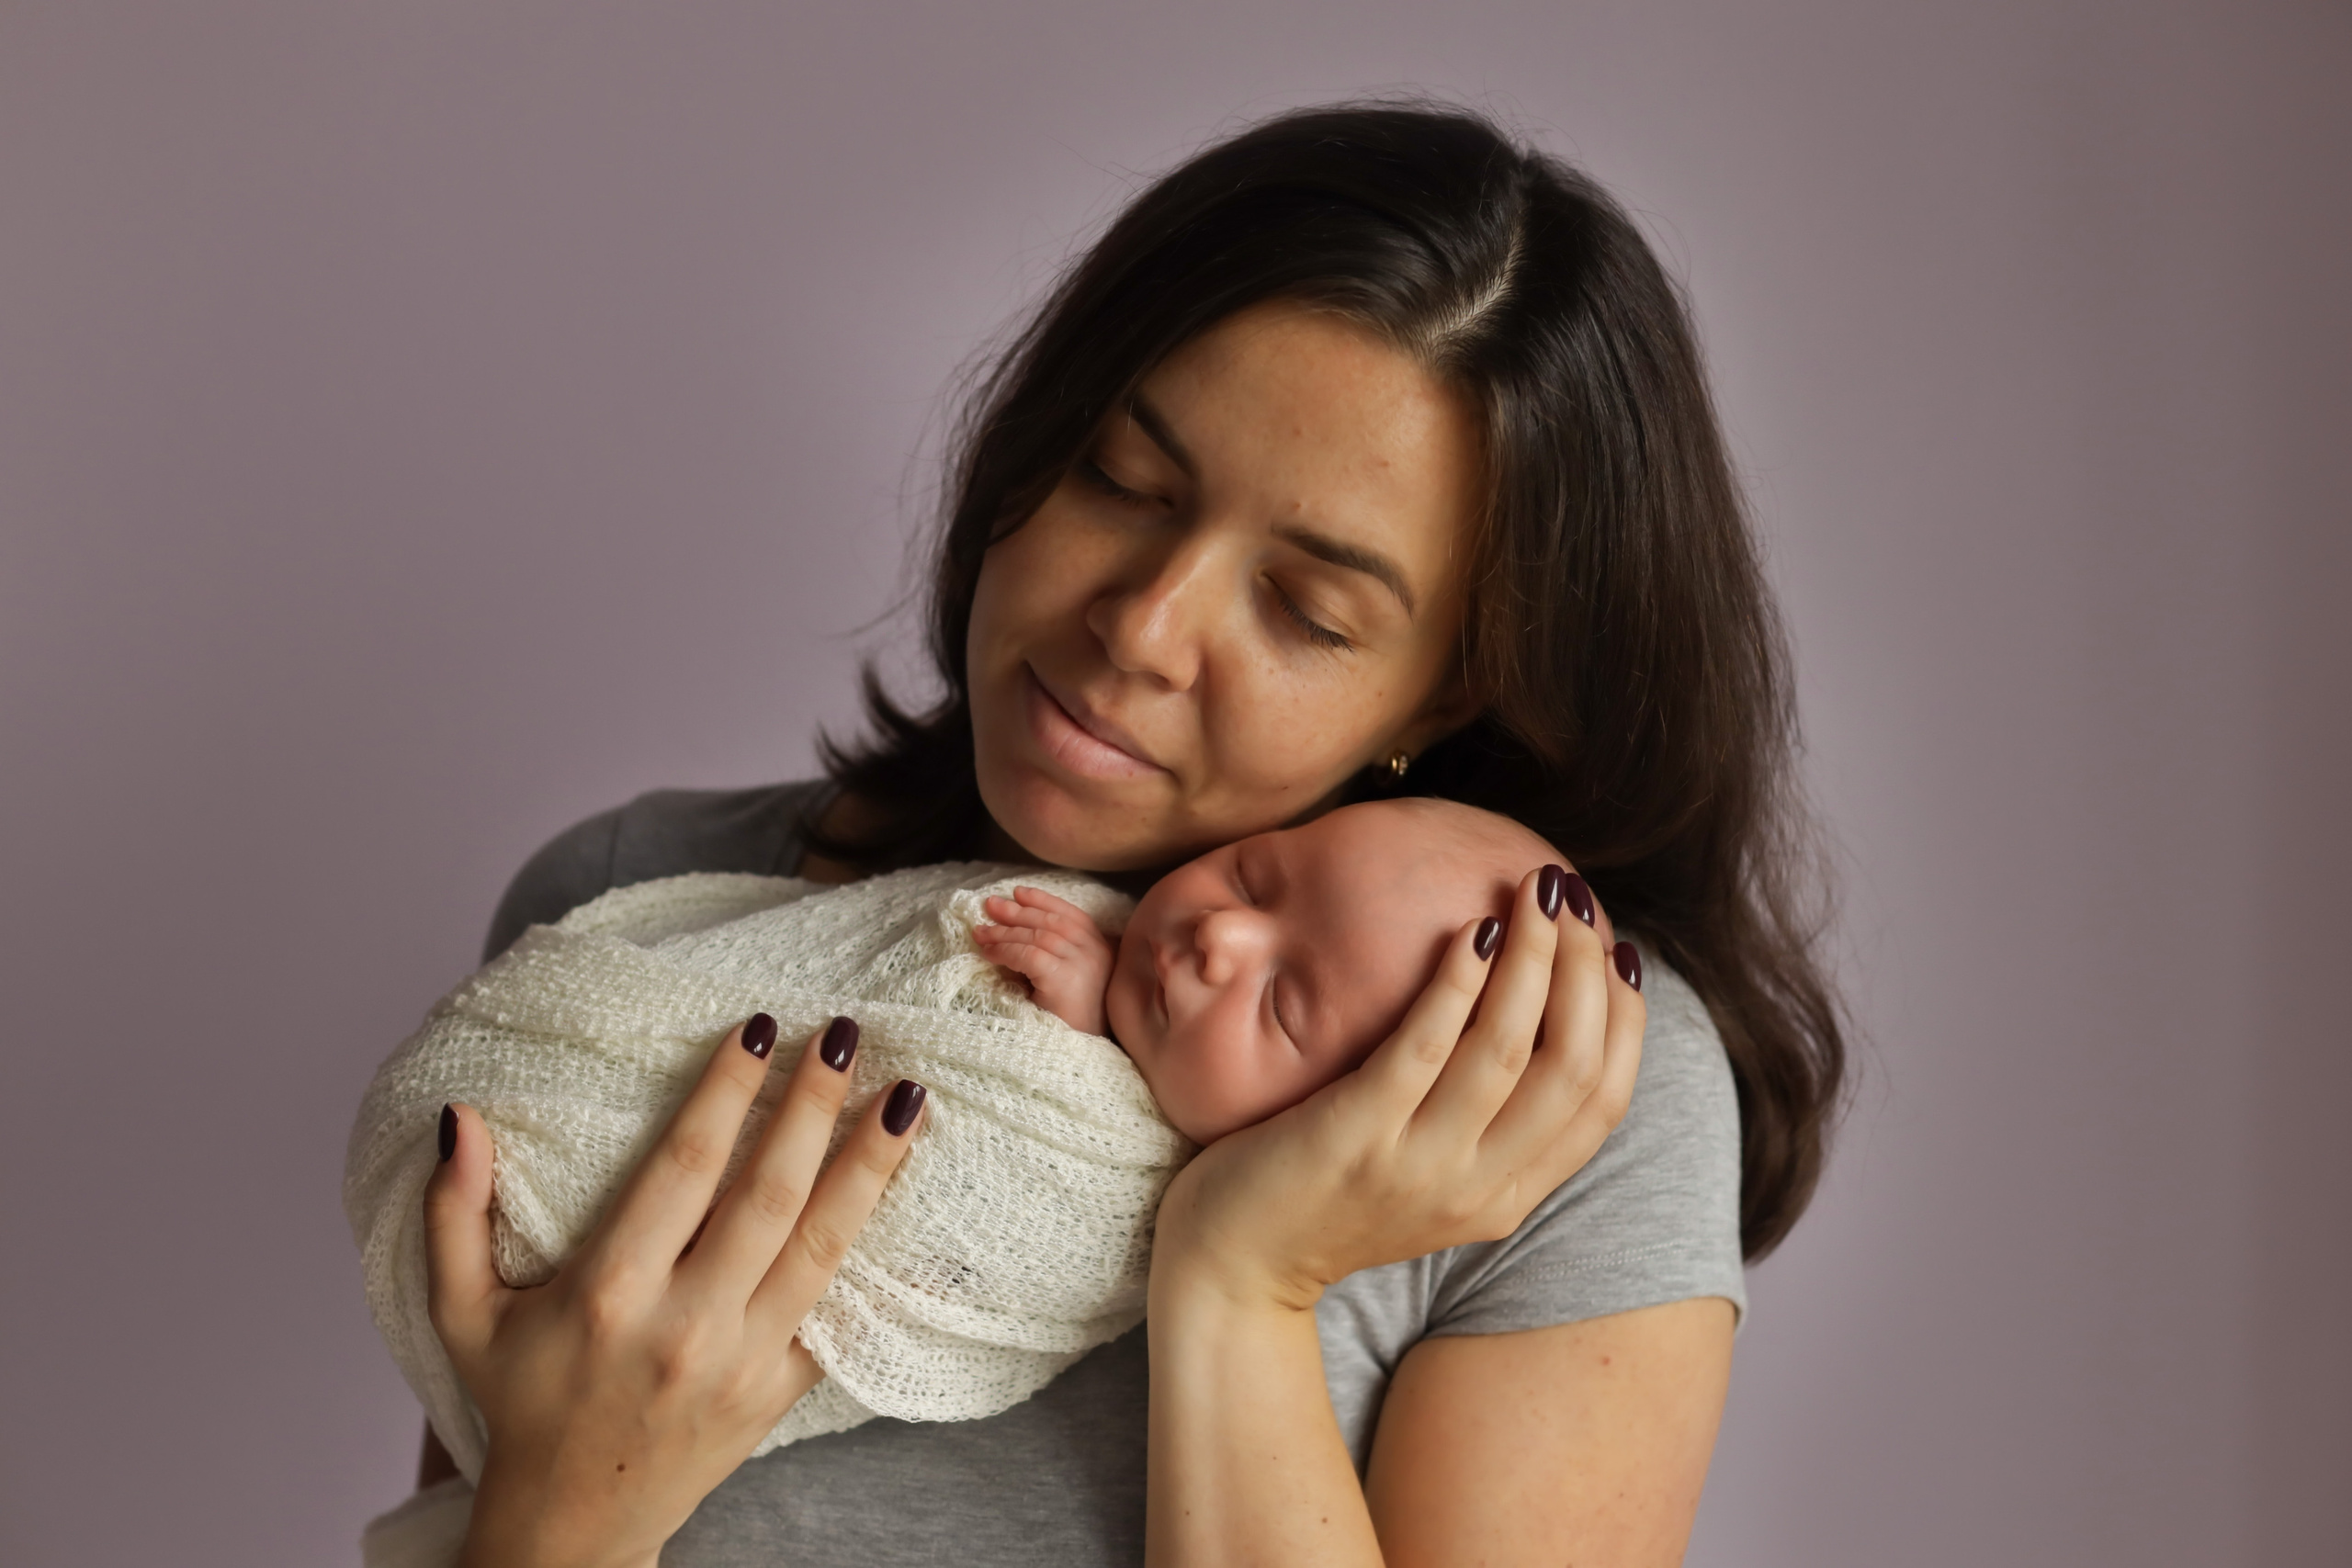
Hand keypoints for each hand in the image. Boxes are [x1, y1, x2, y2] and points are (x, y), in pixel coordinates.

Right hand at [423, 1015, 925, 1567]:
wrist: (573, 1523)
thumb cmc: (523, 1402)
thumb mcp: (464, 1314)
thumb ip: (455, 1214)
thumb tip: (461, 1119)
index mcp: (610, 1292)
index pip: (685, 1166)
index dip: (725, 1091)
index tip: (757, 1027)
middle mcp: (685, 1324)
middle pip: (768, 1193)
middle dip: (813, 1107)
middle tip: (844, 1034)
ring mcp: (742, 1360)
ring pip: (822, 1244)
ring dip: (871, 1165)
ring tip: (909, 1097)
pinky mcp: (779, 1389)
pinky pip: (838, 1306)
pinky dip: (876, 1246)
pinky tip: (905, 1187)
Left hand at [975, 886, 1114, 1034]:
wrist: (1082, 1061)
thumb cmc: (1073, 1027)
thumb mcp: (1067, 984)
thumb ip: (1053, 958)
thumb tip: (1012, 935)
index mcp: (1104, 951)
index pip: (1073, 916)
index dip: (1044, 901)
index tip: (1019, 893)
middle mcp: (1097, 953)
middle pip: (1053, 922)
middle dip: (1018, 911)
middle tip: (990, 905)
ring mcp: (1084, 965)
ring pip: (1037, 936)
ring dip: (1005, 931)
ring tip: (981, 932)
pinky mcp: (1066, 979)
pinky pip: (1029, 955)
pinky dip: (1005, 950)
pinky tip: (988, 952)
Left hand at [1150, 864, 1643, 1312]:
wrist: (1232, 1271)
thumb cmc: (1328, 1200)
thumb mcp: (1431, 1177)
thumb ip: (1485, 1124)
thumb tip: (1535, 1022)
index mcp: (1506, 1198)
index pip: (1602, 1102)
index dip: (1624, 1018)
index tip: (1616, 951)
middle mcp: (1475, 1190)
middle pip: (1571, 1068)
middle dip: (1584, 972)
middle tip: (1571, 900)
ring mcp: (1416, 1166)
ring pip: (1510, 1050)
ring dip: (1534, 960)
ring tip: (1533, 892)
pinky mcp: (1355, 1135)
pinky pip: (1424, 1047)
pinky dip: (1457, 983)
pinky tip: (1470, 930)